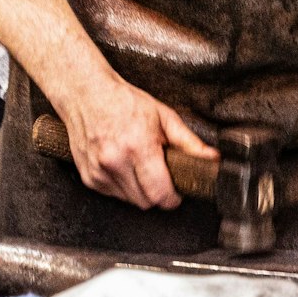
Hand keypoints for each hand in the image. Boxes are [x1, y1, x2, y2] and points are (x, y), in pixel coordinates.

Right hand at [39, 64, 215, 209]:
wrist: (86, 94)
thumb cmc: (124, 102)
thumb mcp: (163, 116)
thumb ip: (189, 142)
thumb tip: (211, 158)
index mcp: (138, 147)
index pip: (159, 193)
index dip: (172, 199)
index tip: (177, 194)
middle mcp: (115, 162)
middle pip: (145, 202)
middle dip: (158, 194)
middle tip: (161, 177)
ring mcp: (99, 171)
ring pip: (129, 201)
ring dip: (140, 192)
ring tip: (141, 166)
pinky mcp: (89, 177)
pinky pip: (113, 194)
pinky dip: (123, 187)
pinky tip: (124, 166)